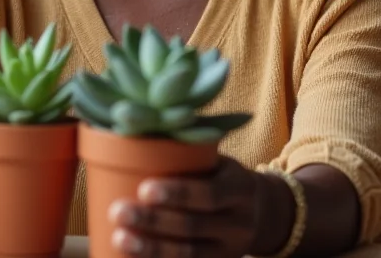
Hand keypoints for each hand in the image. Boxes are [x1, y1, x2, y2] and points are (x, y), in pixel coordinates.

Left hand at [109, 156, 282, 257]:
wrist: (262, 213)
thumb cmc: (222, 176)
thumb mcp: (218, 160)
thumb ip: (189, 152)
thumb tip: (136, 135)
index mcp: (240, 187)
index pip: (209, 193)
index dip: (177, 193)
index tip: (143, 188)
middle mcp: (239, 223)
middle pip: (194, 226)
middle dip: (153, 221)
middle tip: (118, 211)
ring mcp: (230, 250)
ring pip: (189, 253)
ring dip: (150, 248)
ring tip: (120, 238)